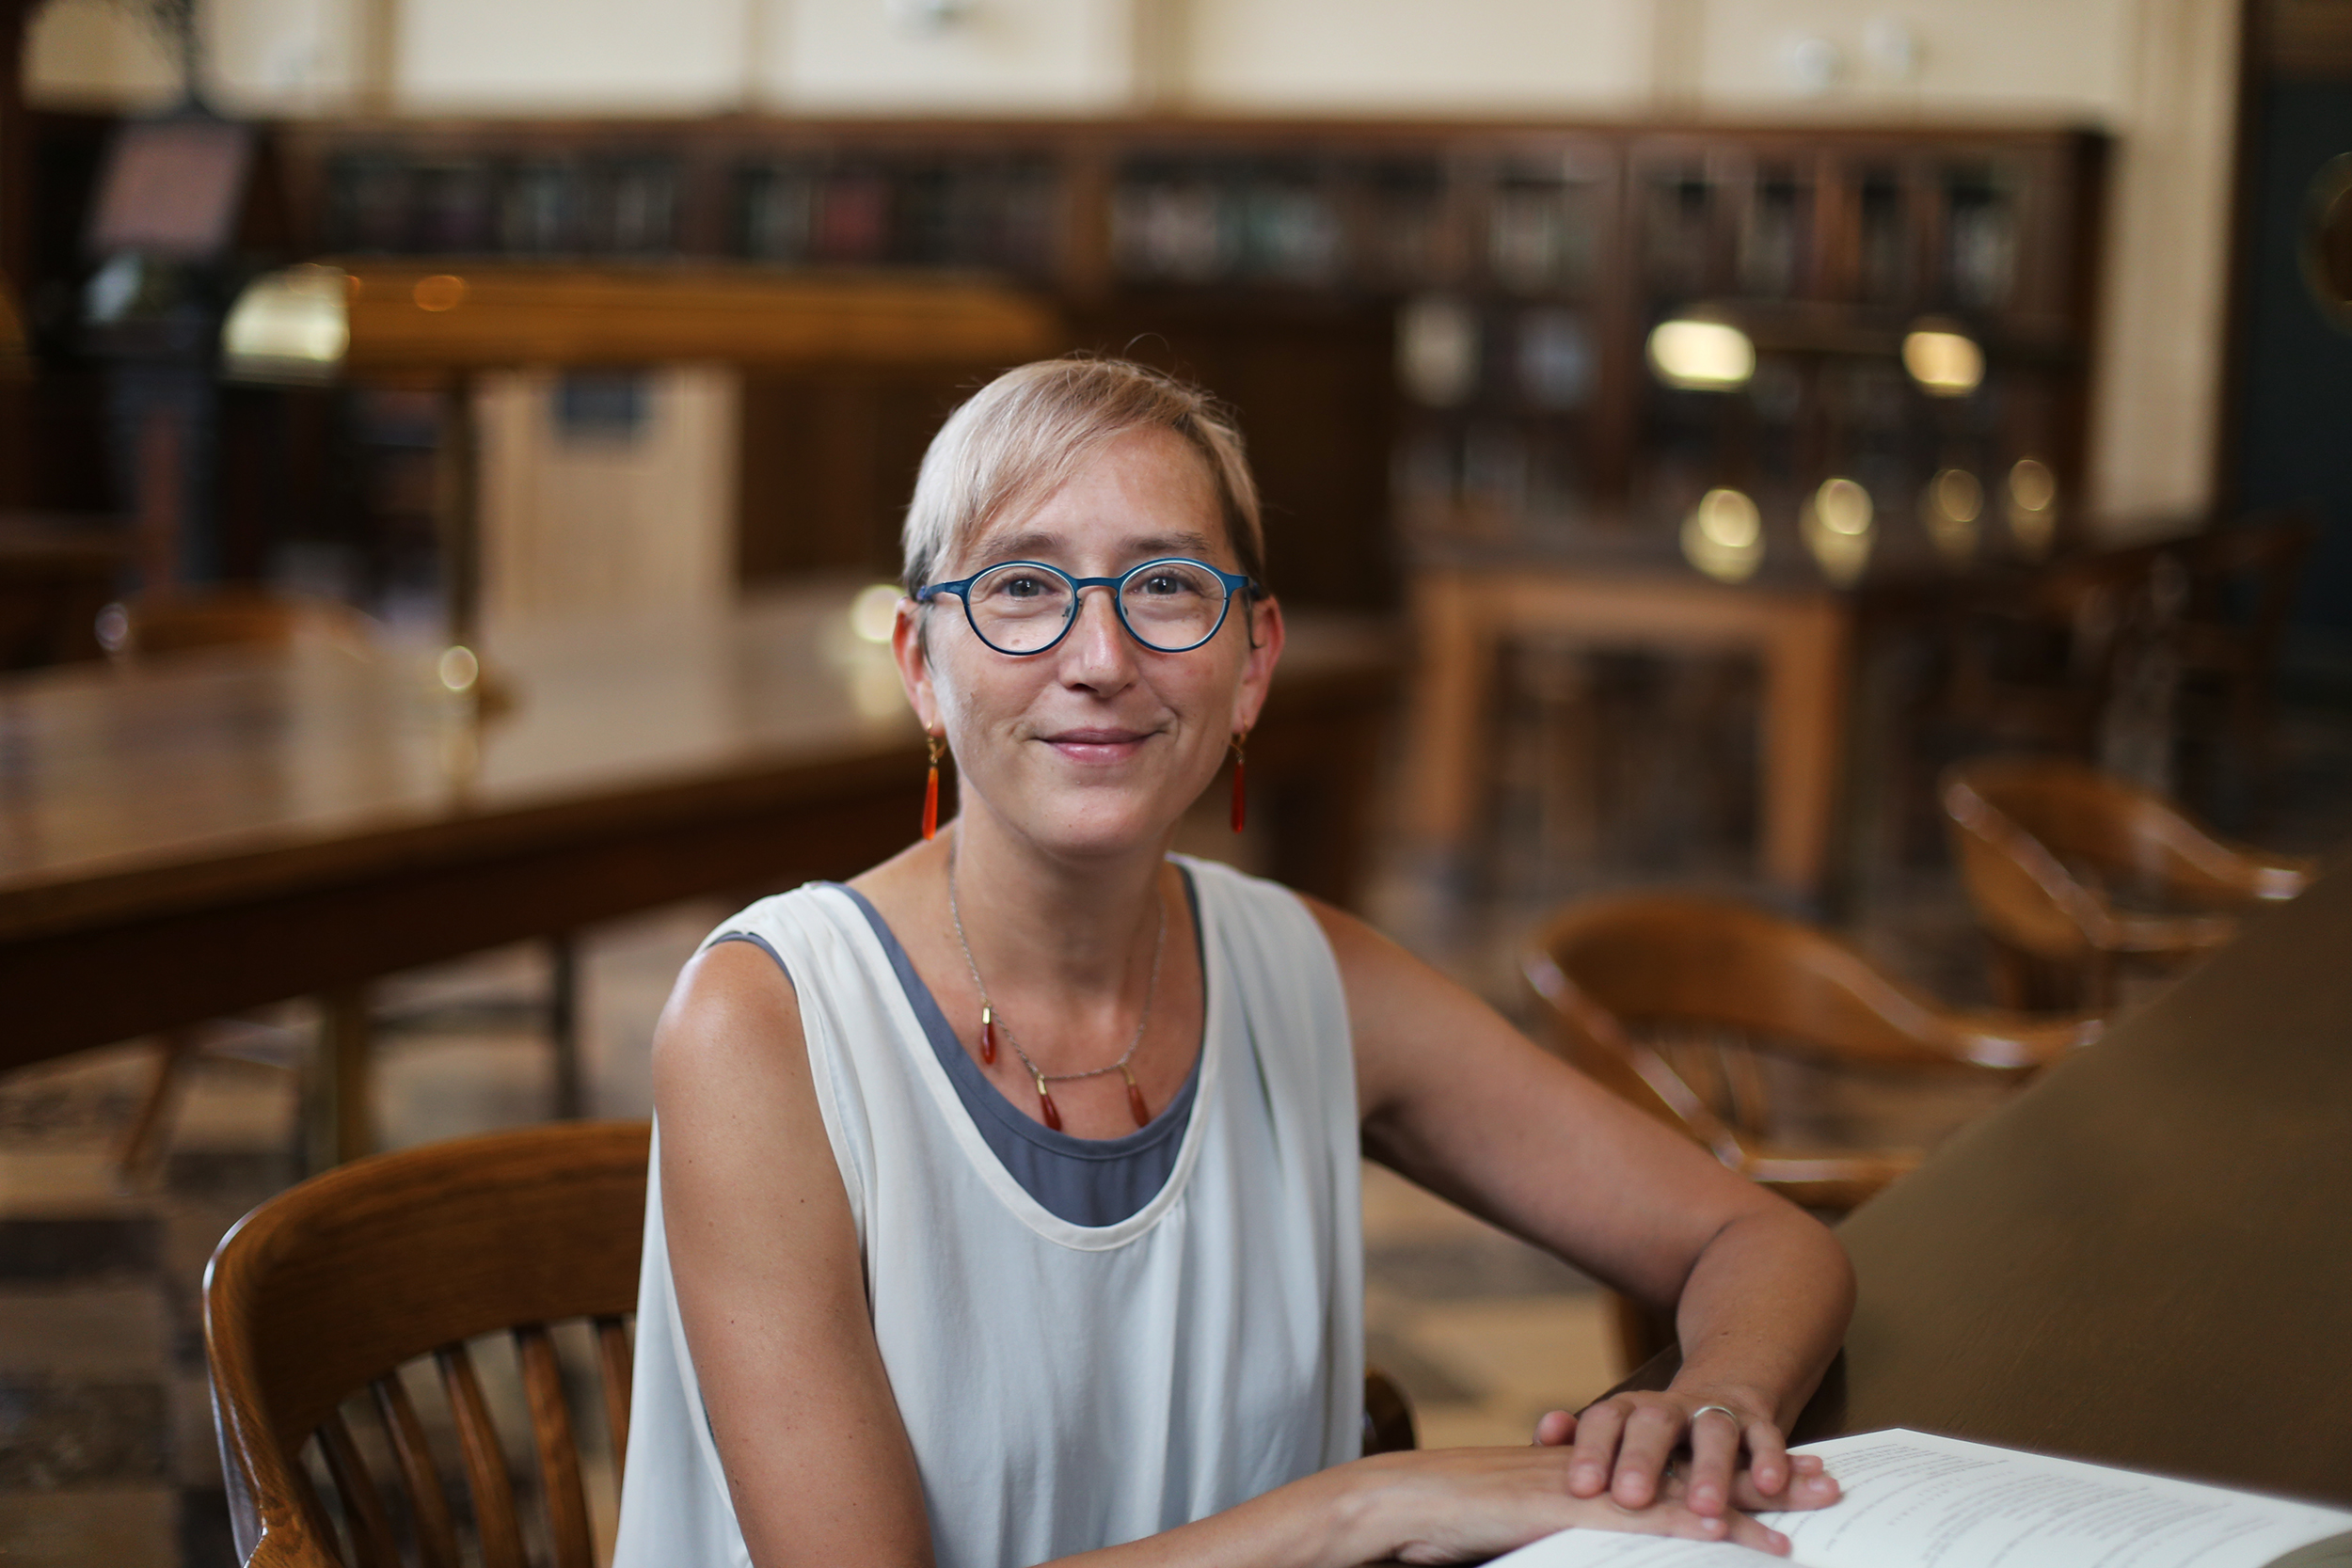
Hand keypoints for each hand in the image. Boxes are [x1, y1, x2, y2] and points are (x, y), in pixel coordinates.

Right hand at [1350, 1445, 1795, 1564]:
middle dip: (1763, 1473)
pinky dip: (1701, 1531)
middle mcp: (1600, 1473)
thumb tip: (1593, 1543)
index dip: (1732, 1473)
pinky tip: (1744, 1542)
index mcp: (1591, 1477)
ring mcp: (1589, 1488)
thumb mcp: (1520, 1530)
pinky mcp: (1572, 1510)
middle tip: (1825, 1478)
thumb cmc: (1446, 1526)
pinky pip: (1649, 1520)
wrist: (1398, 1506)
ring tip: (1812, 1502)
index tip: (1783, 1479)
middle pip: (1695, 1468)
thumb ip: (1563, 1534)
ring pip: (1687, 1488)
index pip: (1675, 1471)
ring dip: (1753, 1497)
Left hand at [1532, 1394, 1838, 1520]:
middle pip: (1654, 1423)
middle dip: (1642, 1460)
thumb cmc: (1652, 1438)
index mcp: (1627, 1412)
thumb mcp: (1615, 1438)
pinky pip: (1766, 1436)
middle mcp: (1669, 1408)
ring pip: (1713, 1430)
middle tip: (1631, 1498)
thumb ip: (1577, 1441)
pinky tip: (1768, 1484)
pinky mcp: (1757, 1423)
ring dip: (1711, 1470)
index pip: (1604, 1422)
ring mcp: (1714, 1412)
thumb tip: (1548, 1428)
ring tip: (1707, 1508)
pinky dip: (1769, 1459)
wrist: (1719, 1395)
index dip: (1591, 1451)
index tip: (1580, 1488)